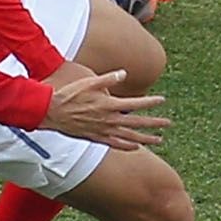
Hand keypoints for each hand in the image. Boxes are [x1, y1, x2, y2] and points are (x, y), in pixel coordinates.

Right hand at [42, 65, 168, 149]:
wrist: (52, 112)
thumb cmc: (70, 95)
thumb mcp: (89, 82)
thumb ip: (109, 79)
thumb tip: (124, 73)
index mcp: (110, 104)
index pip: (136, 104)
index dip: (151, 102)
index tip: (162, 100)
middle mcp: (110, 120)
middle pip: (138, 123)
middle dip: (155, 123)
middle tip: (168, 123)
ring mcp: (104, 131)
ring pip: (131, 137)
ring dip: (146, 139)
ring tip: (159, 140)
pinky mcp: (97, 139)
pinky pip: (117, 145)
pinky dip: (128, 147)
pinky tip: (136, 147)